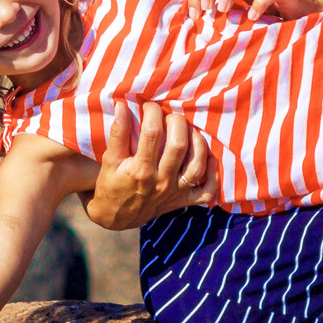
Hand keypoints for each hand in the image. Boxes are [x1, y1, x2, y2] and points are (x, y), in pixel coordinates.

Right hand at [84, 101, 213, 230]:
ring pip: (196, 165)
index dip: (153, 112)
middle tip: (170, 116)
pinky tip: (209, 158)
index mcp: (140, 170)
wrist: (116, 216)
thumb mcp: (109, 159)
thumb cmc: (111, 184)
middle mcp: (161, 181)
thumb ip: (118, 133)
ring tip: (189, 130)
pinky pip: (206, 192)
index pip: (152, 132)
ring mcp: (175, 192)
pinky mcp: (183, 200)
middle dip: (177, 122)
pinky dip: (213, 175)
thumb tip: (123, 105)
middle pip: (178, 145)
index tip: (149, 106)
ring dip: (198, 143)